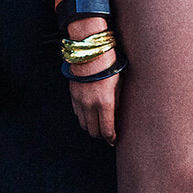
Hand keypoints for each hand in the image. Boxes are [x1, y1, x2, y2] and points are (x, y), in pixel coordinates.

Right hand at [65, 13, 120, 143]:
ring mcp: (79, 101)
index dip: (111, 138)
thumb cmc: (109, 65)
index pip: (107, 130)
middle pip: (93, 131)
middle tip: (107, 134)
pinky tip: (90, 113)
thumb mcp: (119, 84)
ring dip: (91, 127)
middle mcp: (90, 105)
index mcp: (105, 103)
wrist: (90, 52)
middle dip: (101, 135)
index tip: (114, 140)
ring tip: (99, 125)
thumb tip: (117, 116)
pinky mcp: (73, 96)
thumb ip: (117, 102)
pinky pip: (77, 114)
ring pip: (84, 125)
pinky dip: (84, 117)